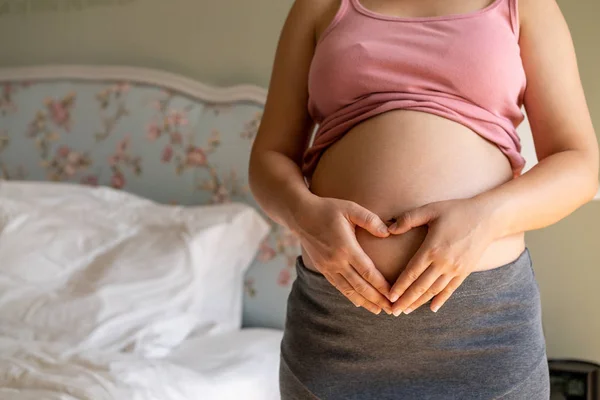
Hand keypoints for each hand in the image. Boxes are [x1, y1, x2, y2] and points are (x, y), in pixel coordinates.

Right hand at [292, 196, 393, 314]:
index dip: (382, 286)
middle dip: (377, 300)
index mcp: (346, 247)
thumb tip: (387, 232)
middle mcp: (336, 261)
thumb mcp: (350, 208)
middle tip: (391, 310)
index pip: (368, 272)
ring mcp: (328, 266)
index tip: (394, 295)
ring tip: (378, 311)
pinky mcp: (322, 268)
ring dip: (364, 302)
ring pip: (349, 290)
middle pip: (360, 286)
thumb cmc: (328, 209)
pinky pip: (338, 286)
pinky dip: (350, 296)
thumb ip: (370, 220)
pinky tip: (359, 302)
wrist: (300, 215)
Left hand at [386, 197, 495, 315]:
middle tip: (392, 311)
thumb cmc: (456, 210)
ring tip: (406, 311)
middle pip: (420, 287)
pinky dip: (441, 300)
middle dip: (405, 300)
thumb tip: (388, 229)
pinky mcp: (465, 272)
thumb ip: (408, 219)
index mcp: (431, 249)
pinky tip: (432, 308)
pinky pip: (451, 289)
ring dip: (419, 302)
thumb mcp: (430, 209)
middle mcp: (443, 263)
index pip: (411, 273)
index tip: (389, 297)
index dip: (399, 287)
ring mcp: (455, 269)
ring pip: (434, 291)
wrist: (488, 217)